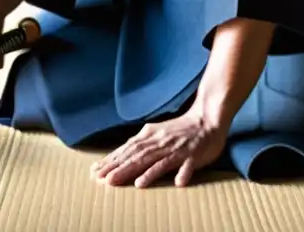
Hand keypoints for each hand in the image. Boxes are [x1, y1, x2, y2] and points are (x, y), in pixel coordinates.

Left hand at [90, 111, 227, 187]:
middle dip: (118, 168)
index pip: (127, 150)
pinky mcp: (193, 156)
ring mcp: (177, 149)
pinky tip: (174, 183)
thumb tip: (123, 152)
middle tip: (102, 179)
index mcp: (151, 136)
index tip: (95, 171)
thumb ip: (142, 143)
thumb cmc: (181, 129)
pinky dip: (179, 173)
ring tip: (126, 182)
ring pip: (156, 161)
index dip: (111, 161)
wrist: (208, 119)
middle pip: (137, 156)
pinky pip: (185, 166)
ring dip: (141, 172)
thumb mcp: (158, 132)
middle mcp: (161, 142)